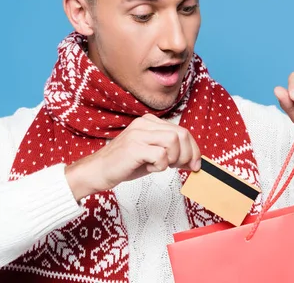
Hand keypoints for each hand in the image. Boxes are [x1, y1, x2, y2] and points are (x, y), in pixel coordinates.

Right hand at [65, 114, 200, 200]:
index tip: (196, 164)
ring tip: (160, 166)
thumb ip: (172, 152)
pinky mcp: (134, 146)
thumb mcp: (153, 155)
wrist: (98, 171)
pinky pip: (161, 155)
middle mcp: (145, 123)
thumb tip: (194, 160)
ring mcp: (138, 133)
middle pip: (181, 134)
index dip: (194, 149)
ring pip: (173, 141)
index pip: (182, 131)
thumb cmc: (126, 164)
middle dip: (188, 154)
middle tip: (181, 168)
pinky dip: (160, 166)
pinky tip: (149, 168)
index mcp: (150, 122)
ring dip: (173, 159)